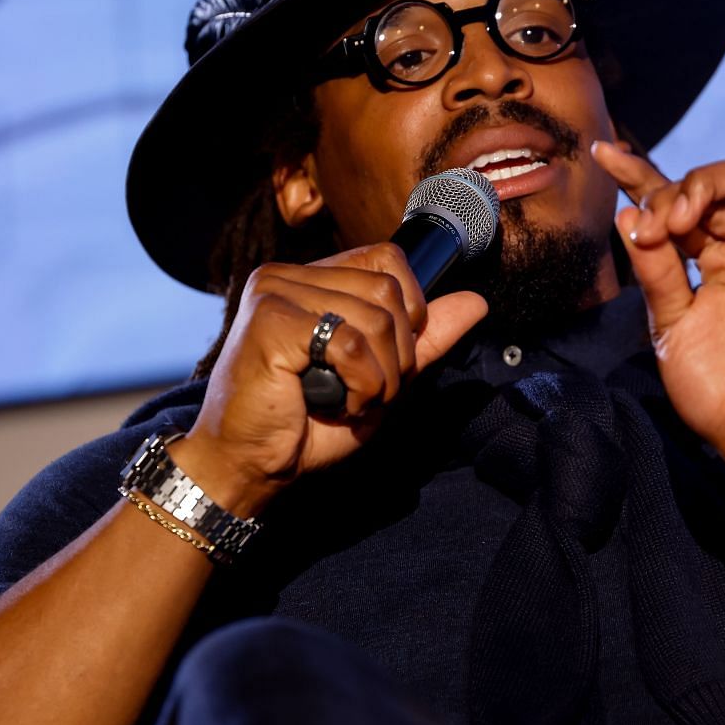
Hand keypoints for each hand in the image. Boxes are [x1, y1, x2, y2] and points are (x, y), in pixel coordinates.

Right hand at [174, 243, 489, 513]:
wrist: (247, 465)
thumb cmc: (304, 424)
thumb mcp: (379, 378)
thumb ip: (424, 340)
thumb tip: (476, 301)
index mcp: (309, 278)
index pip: (386, 258)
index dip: (410, 308)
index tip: (392, 358)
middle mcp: (287, 274)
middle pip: (389, 290)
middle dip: (399, 354)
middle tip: (370, 391)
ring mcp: (275, 292)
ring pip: (376, 318)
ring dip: (381, 376)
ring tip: (352, 400)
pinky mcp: (269, 320)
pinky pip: (351, 343)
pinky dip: (362, 384)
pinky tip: (339, 403)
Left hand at [589, 142, 724, 478]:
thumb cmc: (717, 387)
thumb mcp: (670, 323)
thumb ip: (655, 270)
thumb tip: (629, 214)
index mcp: (709, 258)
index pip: (675, 201)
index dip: (640, 174)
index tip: (603, 154)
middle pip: (714, 184)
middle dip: (676, 191)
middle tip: (656, 228)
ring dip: (715, 183)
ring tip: (684, 216)